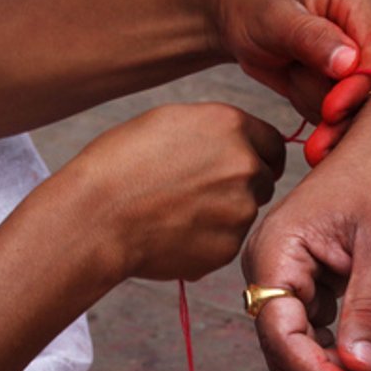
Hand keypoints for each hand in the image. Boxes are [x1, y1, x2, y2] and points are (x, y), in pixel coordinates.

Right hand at [58, 103, 286, 282]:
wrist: (97, 217)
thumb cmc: (119, 164)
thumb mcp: (169, 123)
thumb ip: (215, 131)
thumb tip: (240, 145)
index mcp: (232, 126)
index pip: (273, 143)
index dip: (258, 155)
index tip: (244, 165)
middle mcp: (245, 166)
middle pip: (264, 179)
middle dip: (242, 185)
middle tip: (199, 191)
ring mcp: (240, 210)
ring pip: (244, 212)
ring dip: (223, 213)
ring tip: (175, 212)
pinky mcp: (227, 248)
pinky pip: (226, 242)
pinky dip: (207, 241)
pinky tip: (171, 233)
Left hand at [206, 0, 370, 123]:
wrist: (240, 14)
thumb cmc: (255, 4)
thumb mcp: (274, 17)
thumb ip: (311, 38)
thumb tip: (350, 63)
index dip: (359, 85)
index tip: (331, 111)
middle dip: (336, 102)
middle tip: (300, 100)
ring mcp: (364, 51)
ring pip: (356, 100)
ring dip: (316, 99)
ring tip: (290, 70)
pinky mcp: (352, 74)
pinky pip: (343, 109)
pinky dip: (313, 105)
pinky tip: (294, 80)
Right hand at [241, 86, 370, 370]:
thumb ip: (369, 310)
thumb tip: (356, 370)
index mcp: (276, 250)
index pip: (280, 333)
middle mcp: (268, 265)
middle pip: (285, 347)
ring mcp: (285, 274)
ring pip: (302, 345)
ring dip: (344, 367)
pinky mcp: (306, 281)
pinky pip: (317, 330)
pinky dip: (348, 348)